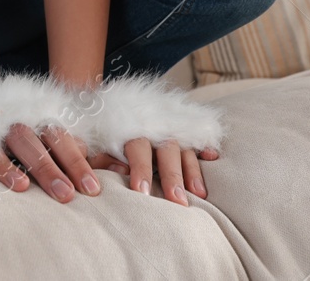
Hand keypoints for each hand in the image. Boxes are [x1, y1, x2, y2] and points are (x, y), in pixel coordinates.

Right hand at [0, 124, 102, 203]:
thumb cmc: (21, 135)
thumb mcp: (48, 138)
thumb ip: (78, 153)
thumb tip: (121, 167)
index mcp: (35, 123)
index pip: (59, 140)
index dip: (76, 163)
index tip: (92, 190)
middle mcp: (9, 125)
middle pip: (31, 143)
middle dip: (49, 169)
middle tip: (66, 196)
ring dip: (6, 165)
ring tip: (22, 187)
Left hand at [87, 138, 216, 204]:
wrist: (114, 109)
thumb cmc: (104, 136)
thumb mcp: (96, 145)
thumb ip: (100, 159)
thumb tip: (116, 173)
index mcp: (130, 131)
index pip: (137, 148)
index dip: (141, 169)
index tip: (142, 192)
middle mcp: (154, 130)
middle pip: (166, 149)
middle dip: (171, 175)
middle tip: (176, 201)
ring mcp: (170, 132)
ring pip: (184, 149)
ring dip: (191, 171)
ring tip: (199, 195)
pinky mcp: (183, 135)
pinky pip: (197, 140)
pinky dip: (205, 148)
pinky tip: (213, 157)